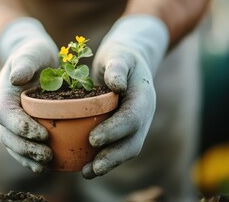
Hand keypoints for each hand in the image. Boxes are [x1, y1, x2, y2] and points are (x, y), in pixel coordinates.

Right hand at [0, 18, 58, 172]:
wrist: (34, 60)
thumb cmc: (33, 54)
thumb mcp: (31, 53)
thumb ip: (24, 64)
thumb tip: (16, 79)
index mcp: (3, 96)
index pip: (6, 116)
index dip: (21, 128)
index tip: (43, 135)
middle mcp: (4, 113)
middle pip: (7, 136)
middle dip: (25, 149)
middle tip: (47, 155)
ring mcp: (12, 123)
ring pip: (13, 146)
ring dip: (28, 158)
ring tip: (47, 164)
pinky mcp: (23, 129)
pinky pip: (22, 148)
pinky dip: (31, 159)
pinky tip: (47, 166)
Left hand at [82, 15, 168, 178]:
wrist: (129, 61)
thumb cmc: (121, 57)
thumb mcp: (119, 55)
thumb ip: (117, 67)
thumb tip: (116, 85)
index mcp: (143, 97)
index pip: (132, 118)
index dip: (114, 131)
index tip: (92, 139)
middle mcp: (143, 115)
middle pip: (133, 142)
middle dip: (113, 157)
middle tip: (92, 168)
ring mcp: (136, 125)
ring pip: (126, 149)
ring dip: (108, 164)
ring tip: (87, 173)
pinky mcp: (125, 130)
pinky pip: (117, 147)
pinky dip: (104, 158)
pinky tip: (85, 167)